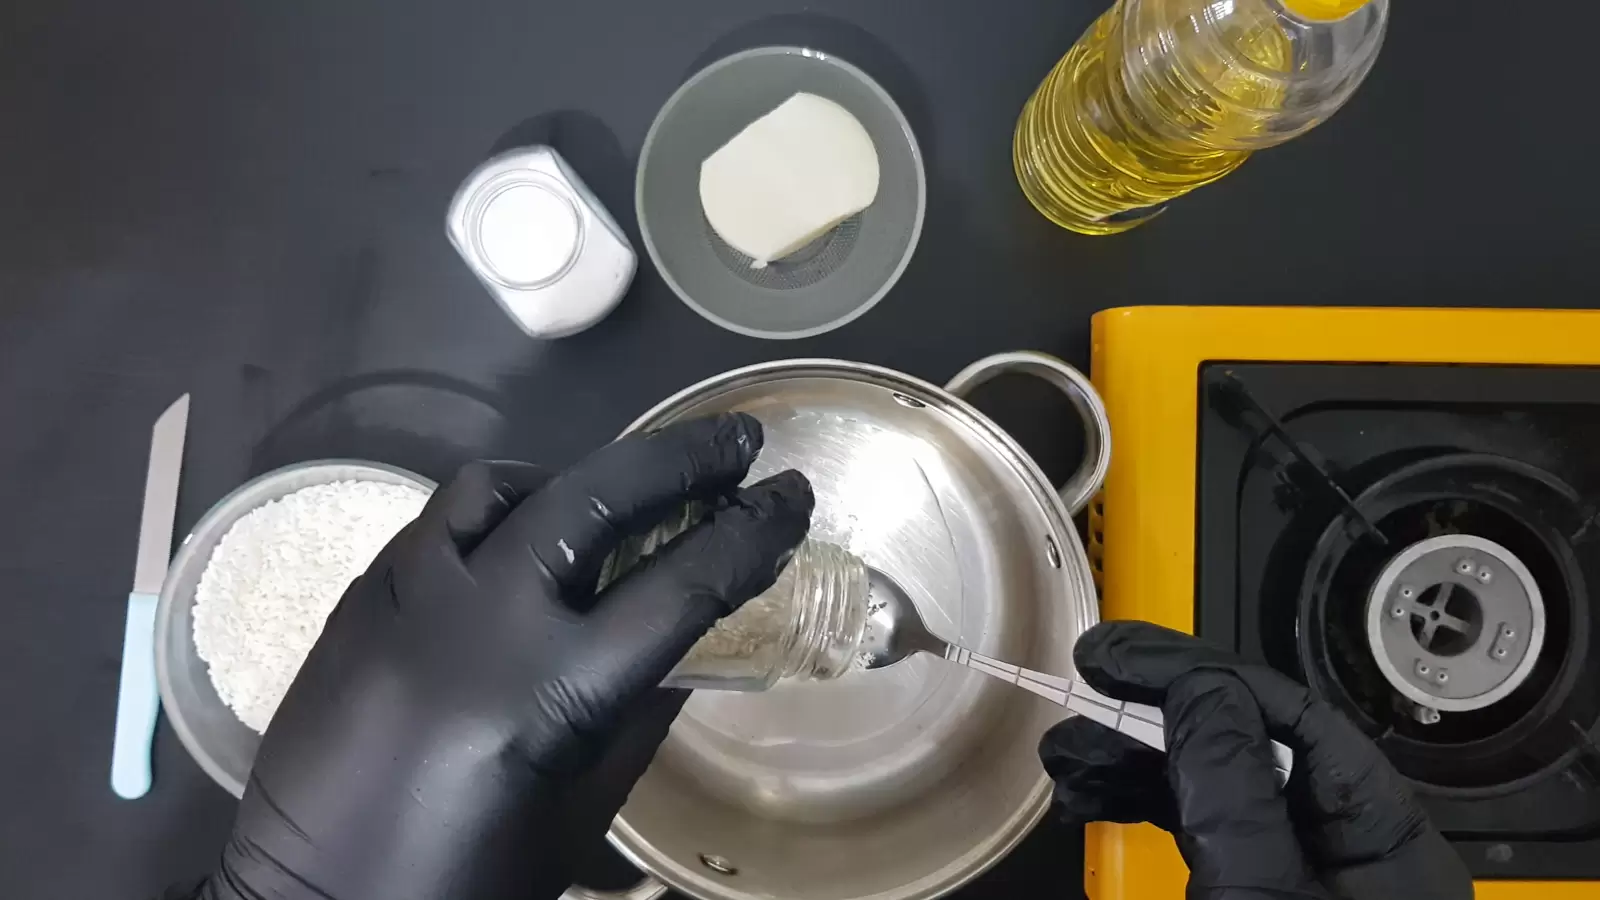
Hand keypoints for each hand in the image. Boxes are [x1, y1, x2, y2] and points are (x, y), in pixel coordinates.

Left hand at [197, 414, 813, 899]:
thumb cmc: (464, 881)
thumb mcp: (575, 814)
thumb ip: (635, 718)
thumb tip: (681, 647)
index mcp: (547, 693)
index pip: (676, 588)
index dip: (747, 536)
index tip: (792, 499)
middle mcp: (477, 620)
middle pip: (597, 498)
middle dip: (680, 461)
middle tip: (738, 442)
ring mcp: (407, 594)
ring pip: (505, 486)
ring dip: (579, 477)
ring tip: (620, 493)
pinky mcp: (361, 595)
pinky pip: (441, 520)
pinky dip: (499, 511)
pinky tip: (522, 535)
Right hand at [1040, 621, 1472, 899]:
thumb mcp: (1263, 897)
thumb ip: (1234, 793)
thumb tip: (1201, 690)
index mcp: (1383, 840)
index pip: (1288, 711)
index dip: (1194, 670)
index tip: (1118, 655)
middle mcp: (1346, 849)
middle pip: (1242, 740)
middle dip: (1146, 714)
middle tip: (1079, 688)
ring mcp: (1299, 874)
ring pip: (1209, 784)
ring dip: (1127, 760)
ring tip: (1063, 755)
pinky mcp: (1258, 897)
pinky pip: (1199, 828)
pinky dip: (1141, 806)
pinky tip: (1094, 798)